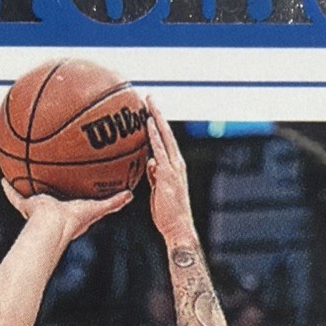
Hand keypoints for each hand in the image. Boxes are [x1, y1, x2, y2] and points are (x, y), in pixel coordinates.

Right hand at [0, 179, 130, 247]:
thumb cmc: (74, 220)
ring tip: (24, 172)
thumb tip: (130, 195)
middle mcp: (53, 210)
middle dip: (52, 189)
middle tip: (51, 177)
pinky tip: (4, 178)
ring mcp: (38, 208)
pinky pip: (15, 196)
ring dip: (29, 186)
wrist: (52, 224)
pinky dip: (9, 189)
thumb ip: (113, 202)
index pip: (73, 203)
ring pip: (32, 196)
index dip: (75, 197)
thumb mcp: (97, 209)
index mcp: (69, 213)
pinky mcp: (26, 205)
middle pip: (52, 198)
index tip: (76, 188)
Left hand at [144, 96, 195, 245]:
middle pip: (166, 133)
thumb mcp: (158, 190)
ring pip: (165, 137)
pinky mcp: (169, 174)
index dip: (157, 124)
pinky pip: (161, 150)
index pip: (165, 141)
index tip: (149, 110)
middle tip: (148, 96)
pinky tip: (147, 124)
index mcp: (173, 167)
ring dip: (156, 118)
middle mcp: (176, 164)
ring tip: (148, 103)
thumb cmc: (167, 214)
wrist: (178, 228)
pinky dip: (155, 136)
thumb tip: (149, 162)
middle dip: (157, 113)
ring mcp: (174, 168)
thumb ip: (155, 175)